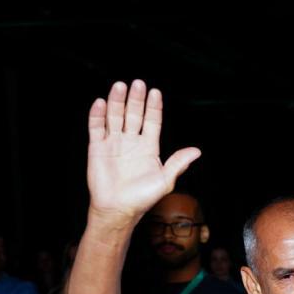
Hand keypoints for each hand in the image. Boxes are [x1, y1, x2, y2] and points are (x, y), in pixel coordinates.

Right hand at [86, 80, 200, 223]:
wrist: (118, 209)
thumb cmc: (142, 198)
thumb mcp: (165, 180)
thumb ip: (178, 163)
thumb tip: (197, 151)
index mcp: (149, 147)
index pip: (152, 121)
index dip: (154, 107)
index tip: (155, 92)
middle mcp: (132, 141)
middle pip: (134, 114)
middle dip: (136, 99)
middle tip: (138, 83)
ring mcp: (114, 142)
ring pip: (115, 116)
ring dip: (117, 101)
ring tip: (120, 86)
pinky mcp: (97, 147)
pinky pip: (96, 127)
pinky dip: (98, 115)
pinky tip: (101, 103)